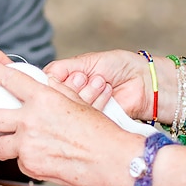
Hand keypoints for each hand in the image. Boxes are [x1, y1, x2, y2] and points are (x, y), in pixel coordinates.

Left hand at [0, 62, 138, 185]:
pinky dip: (24, 159)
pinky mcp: (31, 166)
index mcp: (42, 97)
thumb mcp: (77, 101)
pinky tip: (36, 157)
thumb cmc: (100, 129)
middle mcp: (30, 120)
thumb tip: (42, 81)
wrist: (113, 160)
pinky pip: (19, 161)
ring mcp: (28, 145)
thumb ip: (55, 90)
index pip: (7, 79)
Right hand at [45, 50, 165, 121]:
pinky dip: (96, 102)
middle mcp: (70, 99)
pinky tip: (107, 91)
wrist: (144, 80)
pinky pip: (86, 117)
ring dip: (86, 93)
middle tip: (84, 77)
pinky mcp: (94, 124)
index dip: (52, 82)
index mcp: (65, 81)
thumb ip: (61, 69)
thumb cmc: (118, 66)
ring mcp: (81, 113)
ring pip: (70, 108)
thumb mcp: (86, 61)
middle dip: (70, 87)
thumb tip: (41, 77)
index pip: (45, 86)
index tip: (65, 75)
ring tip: (101, 81)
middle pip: (55, 99)